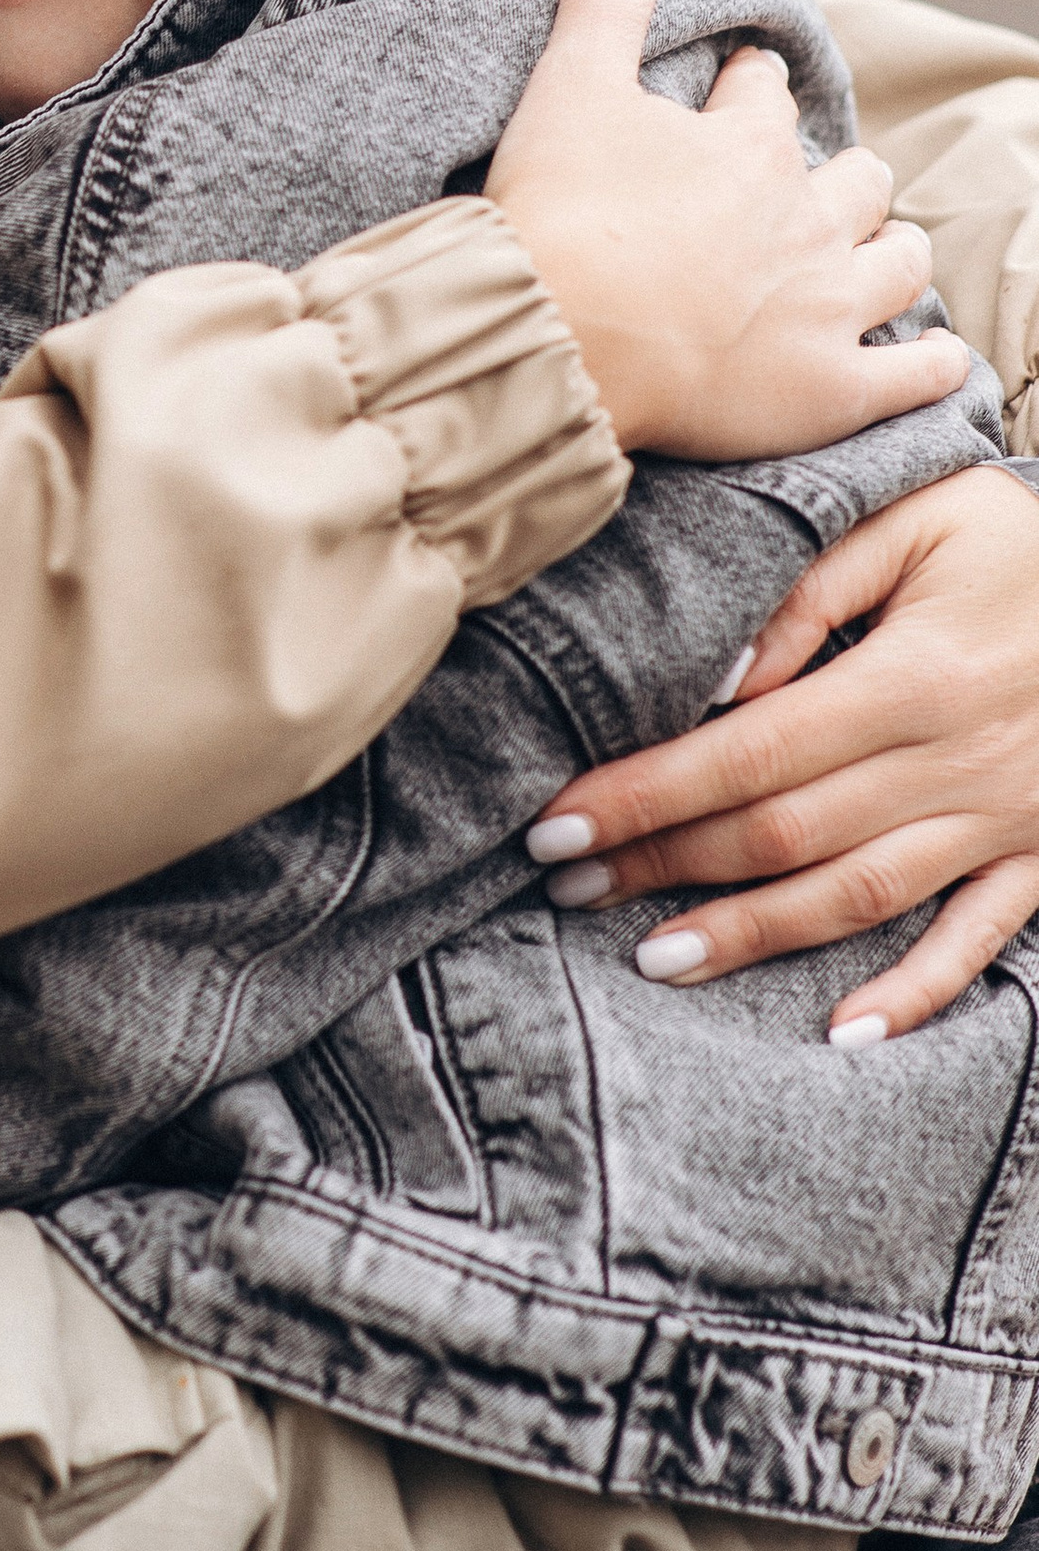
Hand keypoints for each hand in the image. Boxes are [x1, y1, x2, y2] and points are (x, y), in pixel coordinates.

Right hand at [486, 0, 969, 462]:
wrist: (547, 340)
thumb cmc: (554, 212)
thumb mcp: (569, 84)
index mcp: (748, 146)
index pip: (764, 94)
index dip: (746, 88)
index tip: (733, 91)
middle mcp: (806, 220)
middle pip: (855, 178)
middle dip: (836, 172)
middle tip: (801, 185)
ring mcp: (826, 309)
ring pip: (899, 261)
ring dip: (888, 249)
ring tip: (866, 251)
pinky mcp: (828, 393)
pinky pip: (916, 372)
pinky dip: (930, 360)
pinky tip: (929, 353)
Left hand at [523, 464, 1038, 1041]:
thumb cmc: (1024, 540)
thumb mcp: (924, 517)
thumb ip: (816, 586)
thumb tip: (725, 674)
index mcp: (914, 677)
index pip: (750, 751)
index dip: (648, 793)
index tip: (558, 819)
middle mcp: (955, 764)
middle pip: (785, 833)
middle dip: (665, 864)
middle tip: (565, 882)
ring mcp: (1003, 820)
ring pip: (858, 898)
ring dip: (751, 936)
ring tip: (651, 957)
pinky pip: (976, 940)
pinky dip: (914, 995)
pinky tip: (841, 1033)